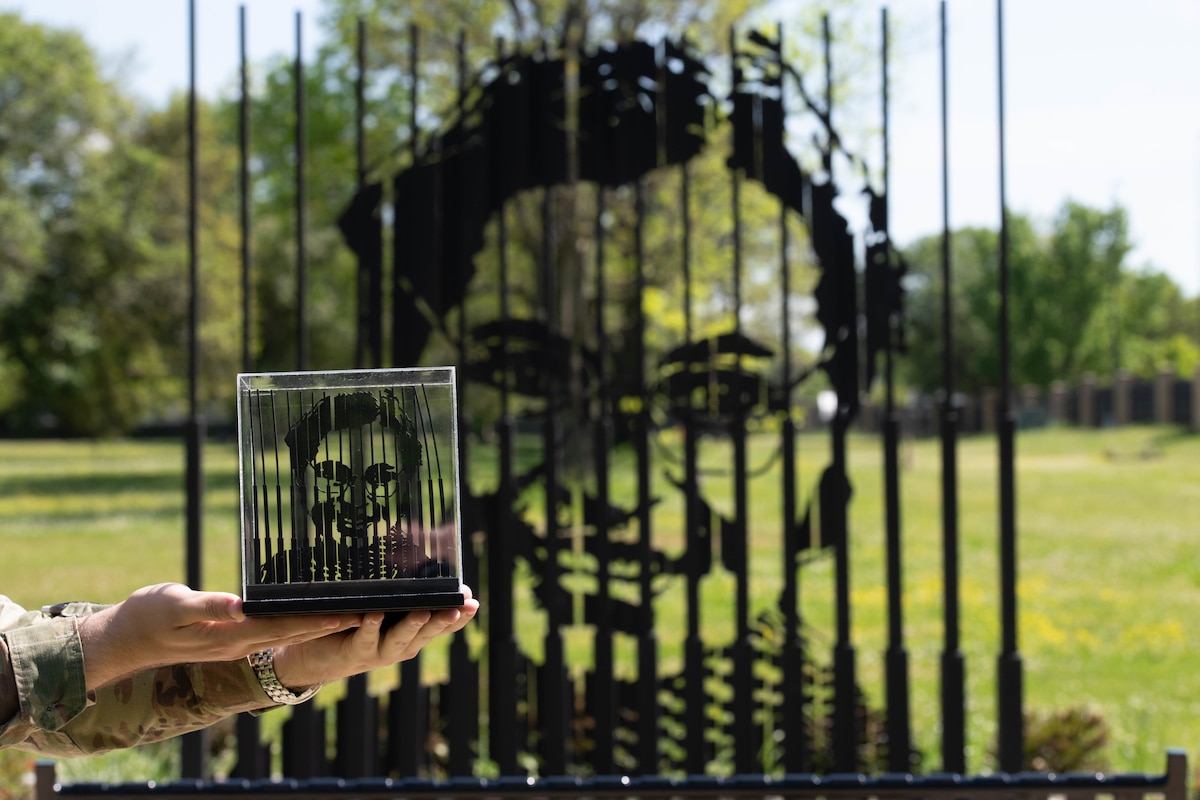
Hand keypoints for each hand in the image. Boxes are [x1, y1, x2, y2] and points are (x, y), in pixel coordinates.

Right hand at [77, 583, 361, 689]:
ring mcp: (237, 643)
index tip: (353, 614)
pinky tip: (309, 612)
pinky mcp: (231, 636)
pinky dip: (296, 621)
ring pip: (288, 634)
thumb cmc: (148, 616)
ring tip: (352, 613)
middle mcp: (241, 643)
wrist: (124, 638)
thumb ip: (208, 605)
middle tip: (369, 612)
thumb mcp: (175, 604)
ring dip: (319, 625)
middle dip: (332, 624)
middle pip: (296, 634)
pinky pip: (273, 631)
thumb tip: (239, 606)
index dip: (321, 622)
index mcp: (233, 636)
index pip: (287, 628)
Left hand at [271, 585, 478, 689]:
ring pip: (400, 640)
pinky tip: (374, 614)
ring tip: (422, 612)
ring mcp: (380, 652)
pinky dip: (370, 626)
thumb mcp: (384, 605)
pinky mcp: (355, 653)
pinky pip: (364, 638)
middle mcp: (402, 645)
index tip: (472, 602)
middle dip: (442, 620)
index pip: (442, 626)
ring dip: (412, 626)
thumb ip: (401, 588)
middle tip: (458, 608)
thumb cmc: (356, 623)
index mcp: (413, 633)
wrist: (319, 654)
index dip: (458, 616)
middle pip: (427, 633)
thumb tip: (414, 540)